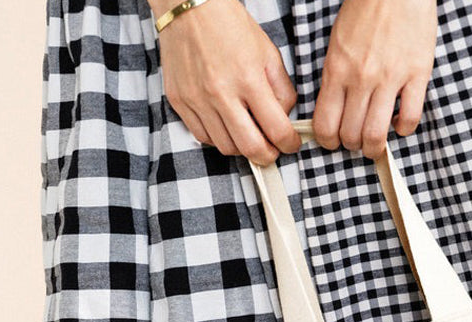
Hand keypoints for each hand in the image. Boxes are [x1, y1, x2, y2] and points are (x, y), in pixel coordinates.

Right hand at [148, 0, 301, 163]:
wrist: (189, 6)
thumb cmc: (230, 26)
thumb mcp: (267, 52)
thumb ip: (282, 89)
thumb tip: (285, 119)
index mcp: (249, 78)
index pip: (276, 129)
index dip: (289, 143)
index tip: (291, 144)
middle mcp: (222, 93)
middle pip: (250, 148)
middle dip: (267, 156)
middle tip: (272, 151)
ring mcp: (198, 100)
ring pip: (226, 147)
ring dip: (242, 147)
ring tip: (248, 134)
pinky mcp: (180, 101)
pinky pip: (203, 136)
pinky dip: (218, 138)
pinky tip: (226, 125)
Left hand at [312, 0, 436, 158]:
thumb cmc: (365, 11)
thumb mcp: (337, 44)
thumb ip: (334, 78)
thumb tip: (332, 110)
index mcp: (337, 70)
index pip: (325, 123)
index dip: (327, 141)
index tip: (333, 142)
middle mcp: (361, 78)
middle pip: (351, 135)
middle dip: (352, 146)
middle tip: (356, 142)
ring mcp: (391, 78)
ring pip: (377, 134)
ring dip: (374, 147)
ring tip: (376, 143)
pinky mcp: (417, 74)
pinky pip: (410, 118)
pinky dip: (403, 130)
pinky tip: (399, 124)